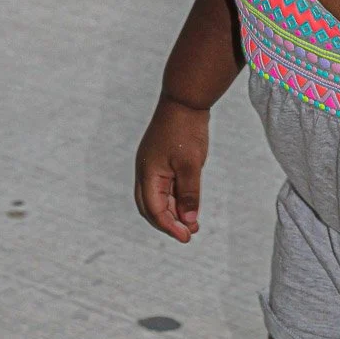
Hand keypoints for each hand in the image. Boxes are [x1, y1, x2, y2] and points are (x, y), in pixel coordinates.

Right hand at [134, 96, 209, 242]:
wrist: (185, 101)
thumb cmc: (186, 131)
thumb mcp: (191, 165)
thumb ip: (189, 194)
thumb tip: (189, 222)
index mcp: (148, 174)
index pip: (154, 209)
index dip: (169, 226)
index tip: (187, 237)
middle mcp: (146, 173)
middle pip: (150, 208)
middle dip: (168, 224)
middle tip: (189, 235)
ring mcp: (152, 168)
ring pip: (157, 199)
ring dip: (173, 214)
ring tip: (193, 225)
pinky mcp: (161, 163)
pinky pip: (164, 188)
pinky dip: (176, 200)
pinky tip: (190, 208)